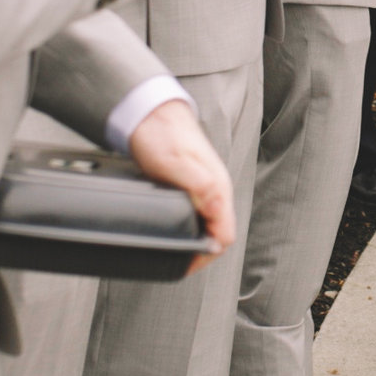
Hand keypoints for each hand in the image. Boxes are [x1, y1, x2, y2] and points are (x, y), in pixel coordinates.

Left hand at [127, 97, 235, 265]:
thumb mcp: (176, 162)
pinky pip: (195, 214)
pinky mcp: (191, 185)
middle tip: (176, 264)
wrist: (150, 111)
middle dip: (200, 252)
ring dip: (194, 240)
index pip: (225, 235)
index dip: (207, 255)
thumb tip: (218, 216)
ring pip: (207, 224)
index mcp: (217, 188)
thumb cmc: (162, 133)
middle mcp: (214, 189)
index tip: (186, 264)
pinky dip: (186, 226)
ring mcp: (203, 187)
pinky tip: (170, 229)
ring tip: (173, 252)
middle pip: (218, 233)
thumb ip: (200, 187)